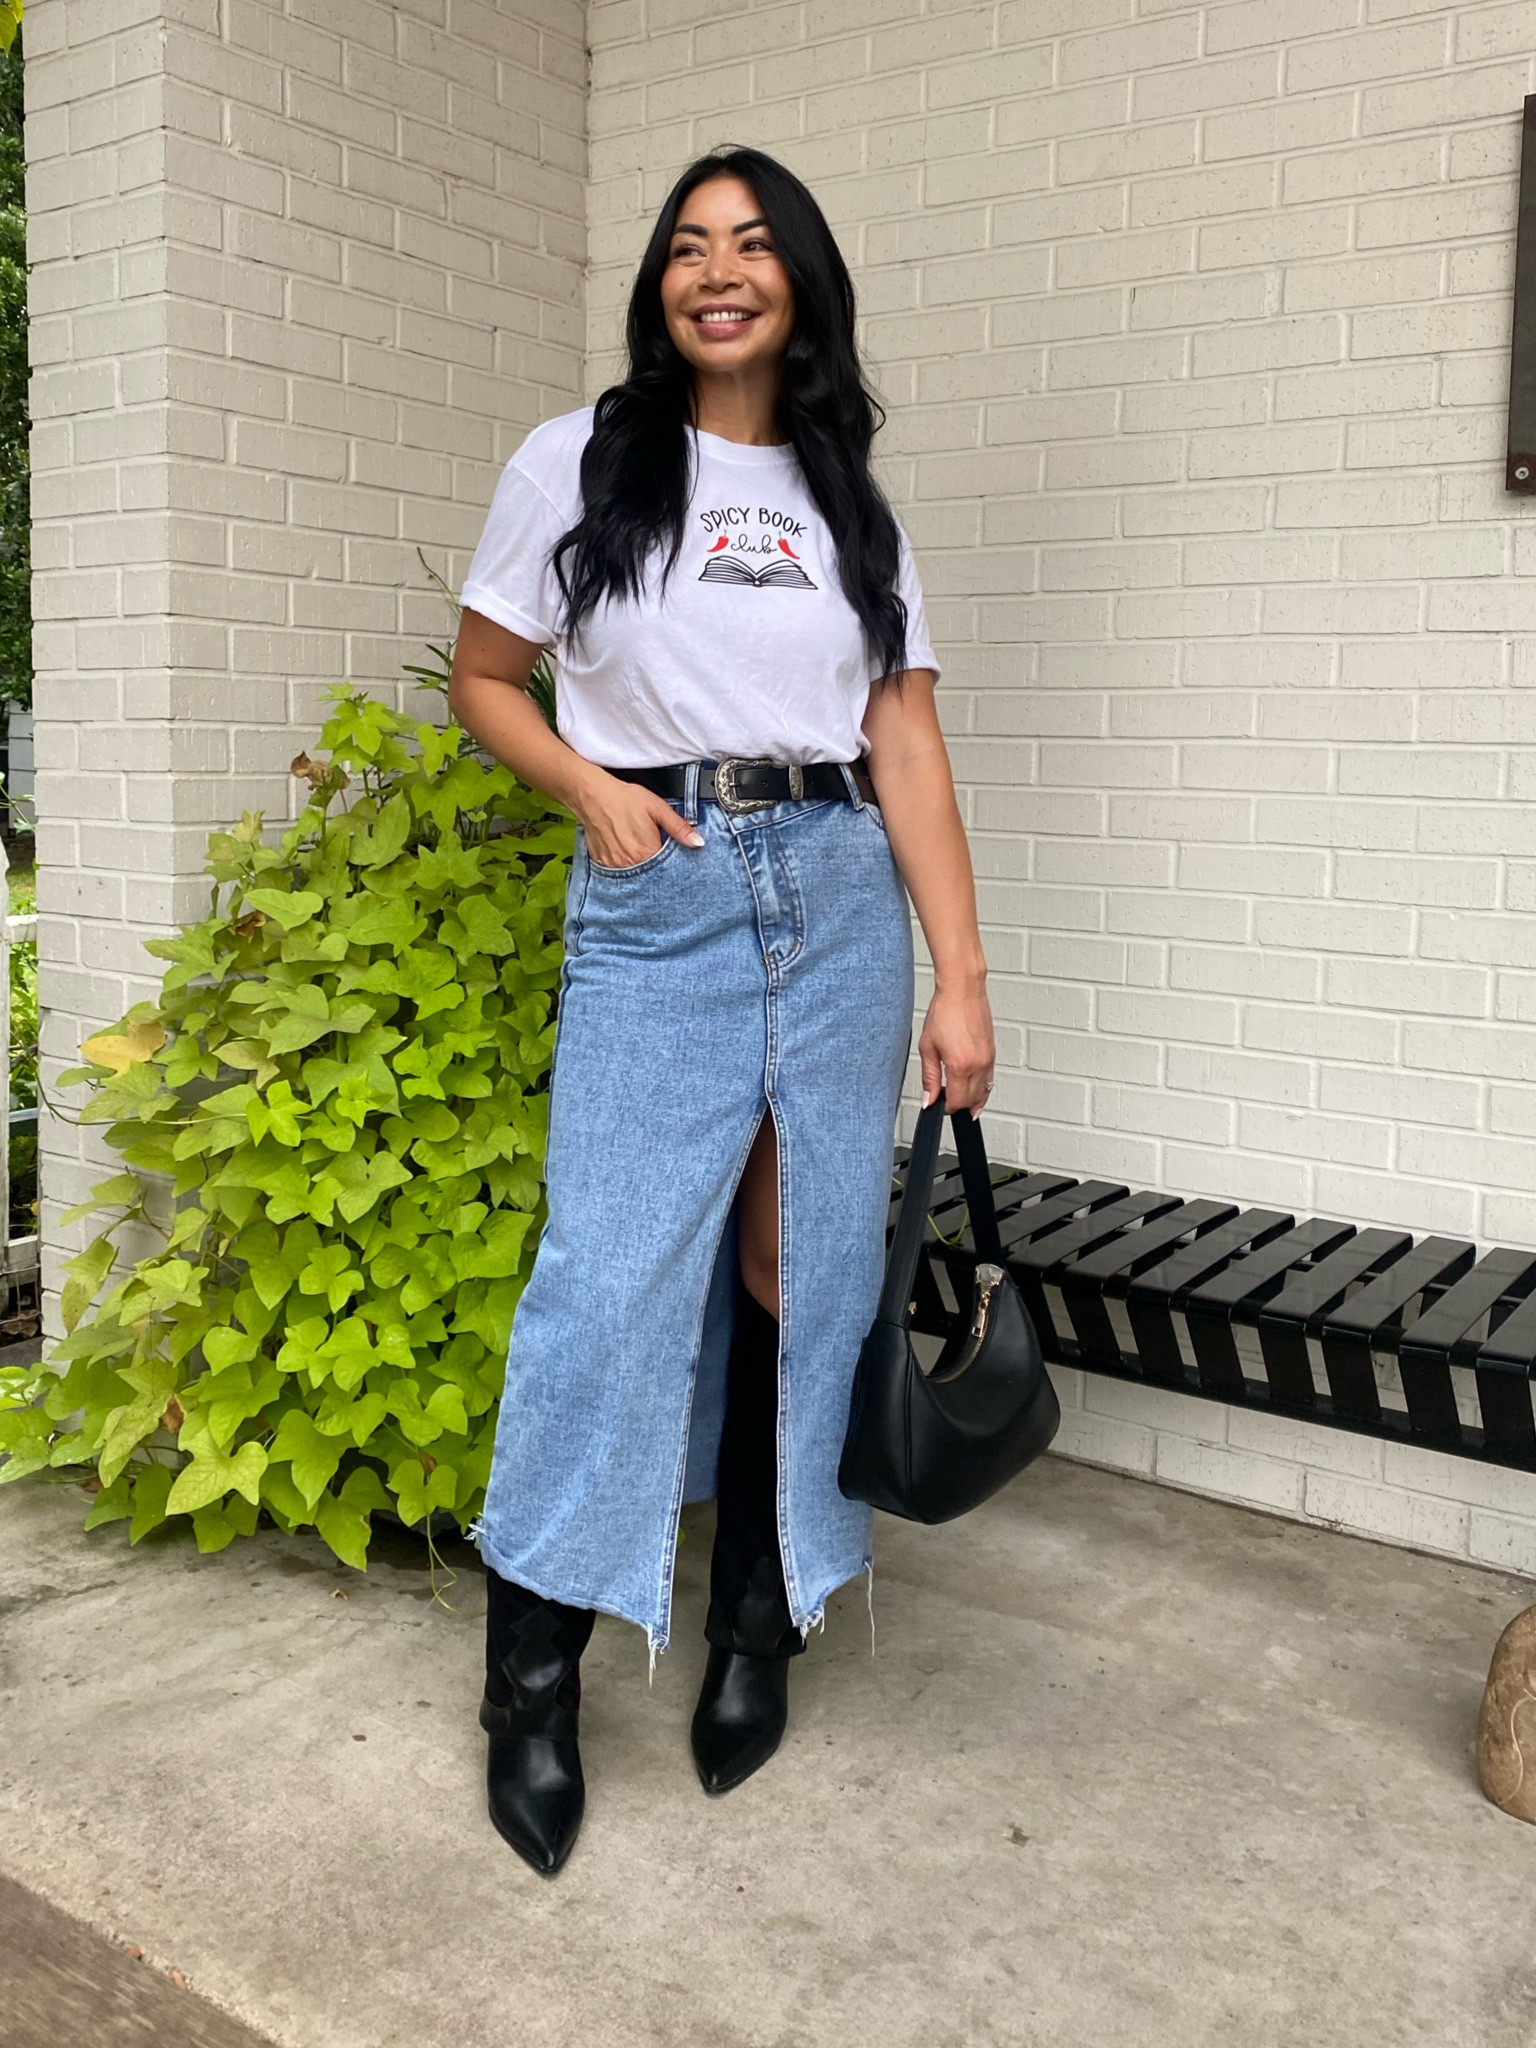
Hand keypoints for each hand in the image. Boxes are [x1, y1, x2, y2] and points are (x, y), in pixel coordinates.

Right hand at [574, 767, 704, 868]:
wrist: (592, 795)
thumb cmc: (624, 799)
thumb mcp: (657, 808)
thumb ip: (678, 827)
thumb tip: (697, 842)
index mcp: (646, 853)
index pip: (667, 870)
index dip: (672, 864)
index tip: (673, 857)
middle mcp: (630, 864)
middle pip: (651, 874)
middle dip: (657, 866)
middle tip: (653, 846)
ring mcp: (614, 866)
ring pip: (635, 874)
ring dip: (641, 866)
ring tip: (638, 847)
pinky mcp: (603, 863)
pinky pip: (619, 871)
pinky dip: (625, 864)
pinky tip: (626, 850)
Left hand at [918, 982, 994, 1114]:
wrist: (963, 991)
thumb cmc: (945, 1012)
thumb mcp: (927, 1047)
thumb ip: (929, 1077)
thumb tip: (929, 1098)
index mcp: (960, 1066)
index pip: (956, 1101)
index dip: (946, 1107)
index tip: (937, 1103)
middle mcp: (978, 1065)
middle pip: (972, 1101)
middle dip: (958, 1105)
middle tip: (945, 1100)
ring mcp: (988, 1060)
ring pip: (984, 1093)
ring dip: (972, 1099)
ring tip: (959, 1098)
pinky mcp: (993, 1053)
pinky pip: (990, 1079)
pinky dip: (981, 1087)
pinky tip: (971, 1086)